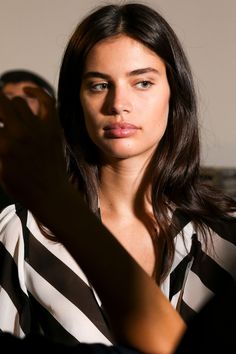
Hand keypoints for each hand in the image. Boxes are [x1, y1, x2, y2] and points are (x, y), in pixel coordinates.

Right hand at [0, 87, 66, 207]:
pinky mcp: (53, 127)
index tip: (0, 134)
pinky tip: (26, 89)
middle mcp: (21, 133)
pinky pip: (47, 101)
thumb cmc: (22, 187)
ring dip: (10, 105)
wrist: (51, 194)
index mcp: (4, 145)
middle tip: (0, 117)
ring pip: (19, 102)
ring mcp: (39, 128)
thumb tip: (0, 134)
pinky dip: (37, 91)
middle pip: (1, 104)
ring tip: (6, 112)